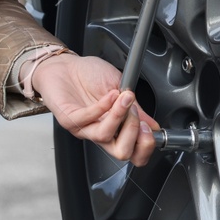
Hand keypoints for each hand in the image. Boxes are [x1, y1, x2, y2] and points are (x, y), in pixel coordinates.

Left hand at [33, 53, 158, 166]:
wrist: (65, 65)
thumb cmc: (90, 76)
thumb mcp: (122, 89)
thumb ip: (137, 108)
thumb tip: (154, 125)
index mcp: (116, 129)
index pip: (134, 153)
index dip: (145, 145)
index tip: (151, 128)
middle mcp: (100, 132)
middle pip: (121, 153)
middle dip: (134, 134)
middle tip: (136, 115)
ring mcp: (84, 128)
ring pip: (105, 136)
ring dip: (119, 115)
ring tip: (124, 98)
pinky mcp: (69, 119)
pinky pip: (87, 119)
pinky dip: (102, 106)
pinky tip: (110, 95)